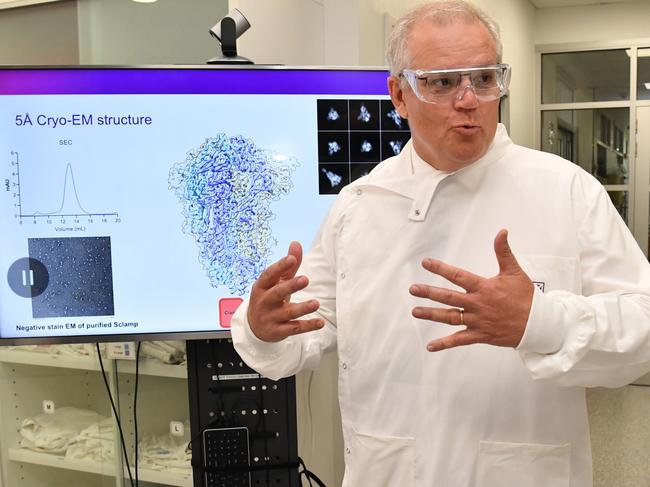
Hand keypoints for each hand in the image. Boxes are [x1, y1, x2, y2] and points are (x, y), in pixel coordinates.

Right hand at [247, 241, 324, 341]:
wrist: (254, 327)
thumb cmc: (269, 298)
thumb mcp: (276, 282)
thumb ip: (288, 265)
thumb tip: (296, 243)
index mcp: (261, 286)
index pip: (269, 274)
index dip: (280, 266)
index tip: (292, 259)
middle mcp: (264, 301)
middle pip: (277, 293)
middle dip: (291, 286)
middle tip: (305, 279)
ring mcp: (270, 317)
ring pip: (288, 313)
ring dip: (302, 308)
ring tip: (316, 303)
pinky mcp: (278, 331)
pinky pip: (294, 329)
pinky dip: (307, 326)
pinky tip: (320, 322)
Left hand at [409, 229, 532, 351]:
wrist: (539, 324)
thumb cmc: (526, 297)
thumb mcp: (514, 272)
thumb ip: (504, 252)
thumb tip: (502, 232)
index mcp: (483, 287)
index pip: (458, 276)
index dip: (441, 268)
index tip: (426, 263)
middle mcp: (477, 304)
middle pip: (448, 297)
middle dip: (429, 292)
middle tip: (412, 289)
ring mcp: (477, 321)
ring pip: (449, 317)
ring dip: (431, 314)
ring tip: (415, 312)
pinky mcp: (480, 335)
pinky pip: (459, 340)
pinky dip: (444, 344)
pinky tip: (430, 346)